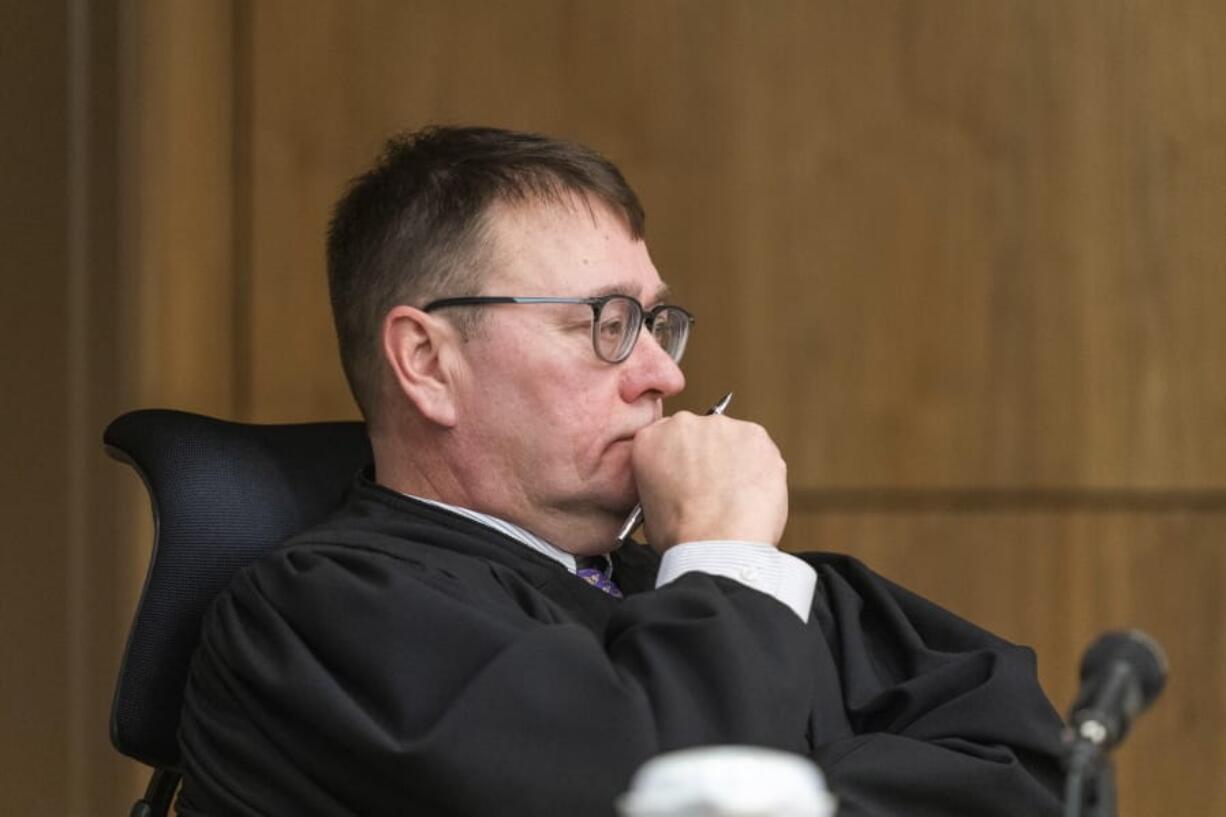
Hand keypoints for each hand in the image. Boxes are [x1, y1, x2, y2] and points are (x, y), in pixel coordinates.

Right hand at [630, 412, 787, 551]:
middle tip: (715, 488)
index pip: (665, 438)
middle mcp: (684, 425)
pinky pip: (759, 448)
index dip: (681, 460)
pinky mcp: (755, 435)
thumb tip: (676, 488)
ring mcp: (722, 427)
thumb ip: (661, 483)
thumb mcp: (649, 510)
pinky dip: (760, 467)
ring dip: (734, 461)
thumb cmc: (685, 536)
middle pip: (700, 434)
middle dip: (708, 457)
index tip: (690, 474)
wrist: (718, 545)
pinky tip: (752, 493)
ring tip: (735, 496)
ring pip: (731, 439)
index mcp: (651, 440)